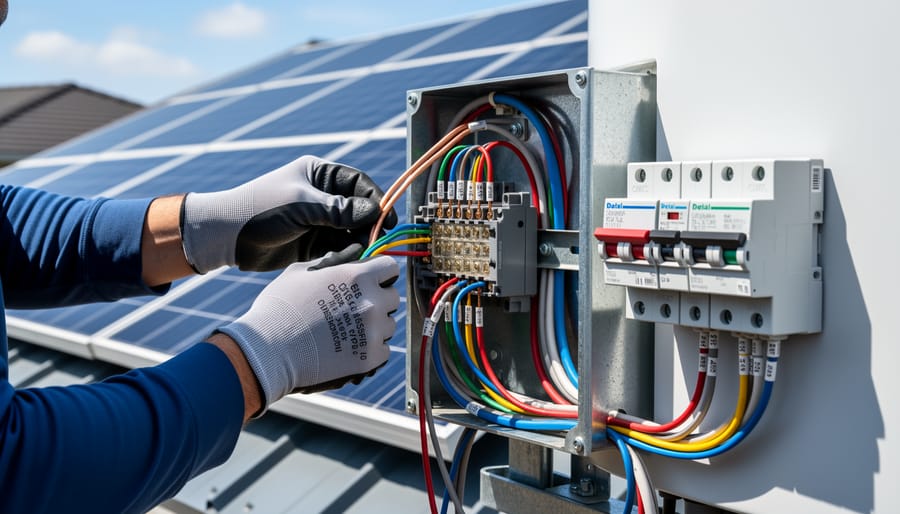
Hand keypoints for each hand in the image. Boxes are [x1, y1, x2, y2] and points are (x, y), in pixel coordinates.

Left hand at [180, 155, 397, 272]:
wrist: (226, 237)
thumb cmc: (259, 209)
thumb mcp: (301, 205)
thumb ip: (338, 209)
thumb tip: (374, 212)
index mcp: (319, 174)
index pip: (359, 184)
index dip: (375, 201)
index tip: (386, 221)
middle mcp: (323, 196)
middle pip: (358, 212)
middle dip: (365, 229)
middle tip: (370, 245)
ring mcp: (319, 221)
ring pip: (350, 234)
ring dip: (352, 246)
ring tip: (346, 258)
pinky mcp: (313, 244)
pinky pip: (337, 250)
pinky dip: (340, 258)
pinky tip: (333, 265)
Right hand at [217, 247, 399, 411]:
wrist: (269, 350)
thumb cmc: (279, 308)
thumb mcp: (300, 272)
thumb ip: (329, 262)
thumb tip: (343, 258)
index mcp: (357, 276)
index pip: (390, 267)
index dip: (380, 273)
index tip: (372, 280)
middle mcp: (371, 301)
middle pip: (392, 297)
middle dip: (378, 300)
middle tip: (355, 308)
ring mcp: (373, 331)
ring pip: (389, 325)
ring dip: (375, 326)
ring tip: (349, 330)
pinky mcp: (370, 357)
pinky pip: (384, 350)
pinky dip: (372, 350)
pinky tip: (351, 348)